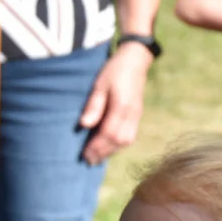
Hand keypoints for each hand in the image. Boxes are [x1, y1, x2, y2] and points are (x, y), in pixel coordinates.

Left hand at [79, 41, 152, 164]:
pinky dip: (117, 145)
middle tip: (88, 161)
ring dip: (110, 151)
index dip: (96, 146)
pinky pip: (130, 135)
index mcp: (122, 106)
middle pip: (119, 141)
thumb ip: (94, 105)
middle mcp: (132, 113)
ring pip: (126, 140)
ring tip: (96, 158)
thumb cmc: (114, 70)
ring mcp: (137, 115)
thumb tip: (84, 125)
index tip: (84, 155)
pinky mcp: (137, 115)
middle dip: (103, 153)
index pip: (109, 133)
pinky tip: (106, 148)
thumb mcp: (99, 84)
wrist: (135, 59)